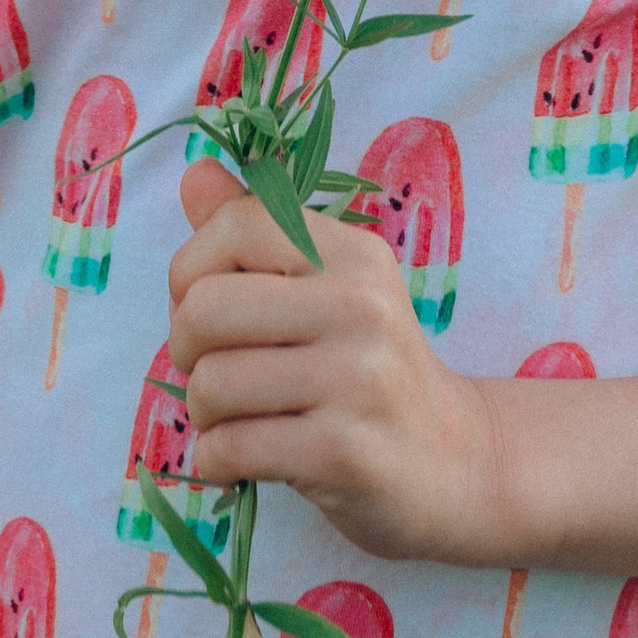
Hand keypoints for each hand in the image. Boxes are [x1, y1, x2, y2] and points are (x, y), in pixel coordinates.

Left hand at [166, 160, 502, 563]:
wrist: (451, 459)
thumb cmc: (367, 369)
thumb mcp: (327, 287)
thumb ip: (257, 231)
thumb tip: (193, 173)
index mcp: (352, 253)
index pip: (233, 226)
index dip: (191, 273)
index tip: (213, 316)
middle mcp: (361, 305)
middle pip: (204, 308)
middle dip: (186, 352)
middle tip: (217, 376)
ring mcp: (357, 380)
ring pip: (210, 384)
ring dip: (203, 416)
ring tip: (236, 422)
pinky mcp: (344, 451)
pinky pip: (229, 448)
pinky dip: (216, 464)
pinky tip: (244, 465)